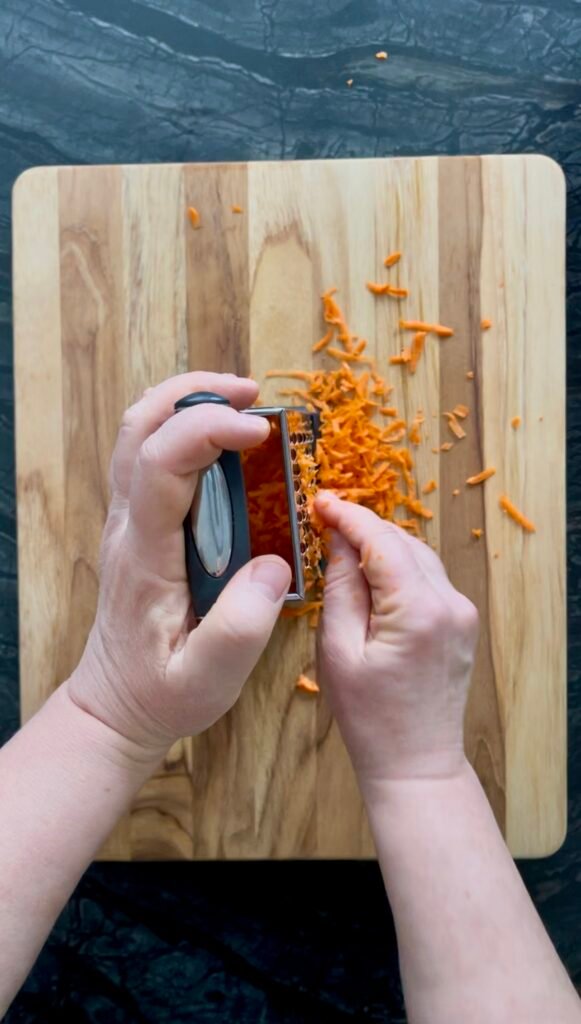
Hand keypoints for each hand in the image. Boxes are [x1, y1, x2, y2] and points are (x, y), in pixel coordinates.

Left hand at [67, 372, 290, 759]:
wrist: (115, 703)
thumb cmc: (161, 692)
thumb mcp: (207, 679)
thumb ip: (241, 627)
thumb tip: (273, 565)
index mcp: (145, 554)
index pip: (161, 464)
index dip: (207, 431)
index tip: (260, 433)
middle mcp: (128, 524)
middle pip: (139, 426)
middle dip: (195, 394)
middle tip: (253, 396)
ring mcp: (127, 519)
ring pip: (138, 430)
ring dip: (187, 402)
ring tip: (242, 404)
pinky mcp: (138, 522)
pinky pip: (149, 452)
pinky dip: (183, 425)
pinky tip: (224, 440)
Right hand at [315, 493, 477, 790]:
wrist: (415, 762)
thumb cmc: (370, 718)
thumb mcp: (339, 650)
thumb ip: (341, 588)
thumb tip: (339, 541)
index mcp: (417, 610)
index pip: (381, 540)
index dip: (348, 515)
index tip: (320, 500)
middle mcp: (449, 603)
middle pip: (402, 541)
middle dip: (363, 528)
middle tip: (323, 522)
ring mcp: (461, 612)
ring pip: (417, 555)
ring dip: (381, 546)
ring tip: (342, 549)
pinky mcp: (462, 621)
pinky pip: (428, 577)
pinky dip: (399, 567)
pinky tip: (372, 576)